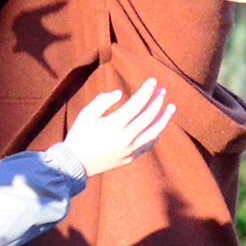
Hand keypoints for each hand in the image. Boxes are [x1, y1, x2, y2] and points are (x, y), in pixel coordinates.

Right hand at [47, 79, 174, 179]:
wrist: (74, 163)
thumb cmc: (79, 135)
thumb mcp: (86, 114)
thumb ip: (103, 101)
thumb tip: (120, 93)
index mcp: (114, 123)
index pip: (137, 103)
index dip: (147, 90)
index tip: (153, 81)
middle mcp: (125, 136)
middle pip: (149, 115)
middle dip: (158, 101)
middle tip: (163, 91)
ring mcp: (129, 149)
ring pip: (154, 131)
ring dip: (165, 118)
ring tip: (171, 107)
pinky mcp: (130, 157)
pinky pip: (147, 145)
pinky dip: (156, 135)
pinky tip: (160, 128)